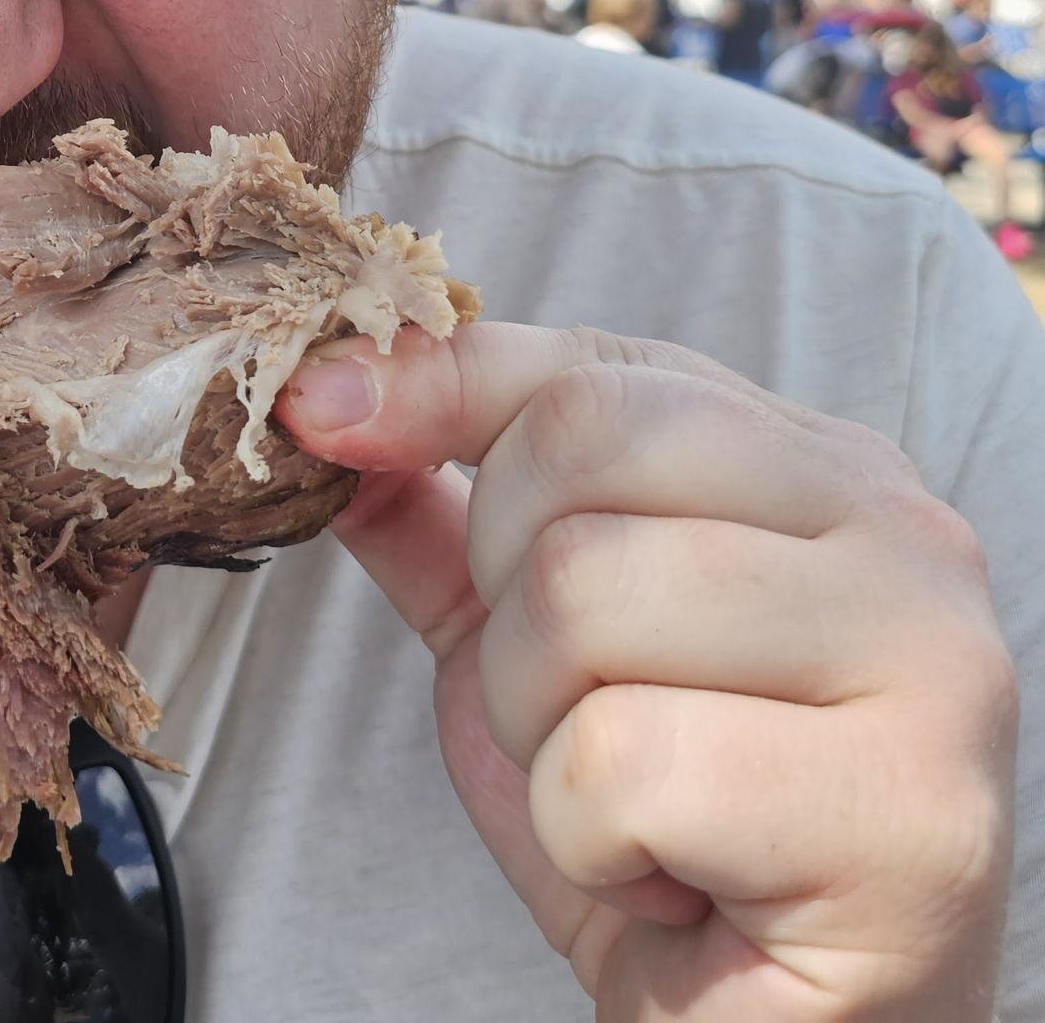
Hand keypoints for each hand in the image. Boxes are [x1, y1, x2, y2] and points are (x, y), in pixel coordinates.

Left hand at [276, 321, 1015, 1020]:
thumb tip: (320, 397)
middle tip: (578, 714)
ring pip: (578, 599)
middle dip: (502, 603)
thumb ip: (439, 513)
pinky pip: (621, 765)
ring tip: (632, 804)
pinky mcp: (910, 817)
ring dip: (540, 733)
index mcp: (816, 467)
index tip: (316, 414)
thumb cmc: (661, 831)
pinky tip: (676, 880)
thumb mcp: (525, 640)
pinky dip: (591, 843)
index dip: (431, 388)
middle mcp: (901, 533)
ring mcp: (930, 665)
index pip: (584, 368)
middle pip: (569, 455)